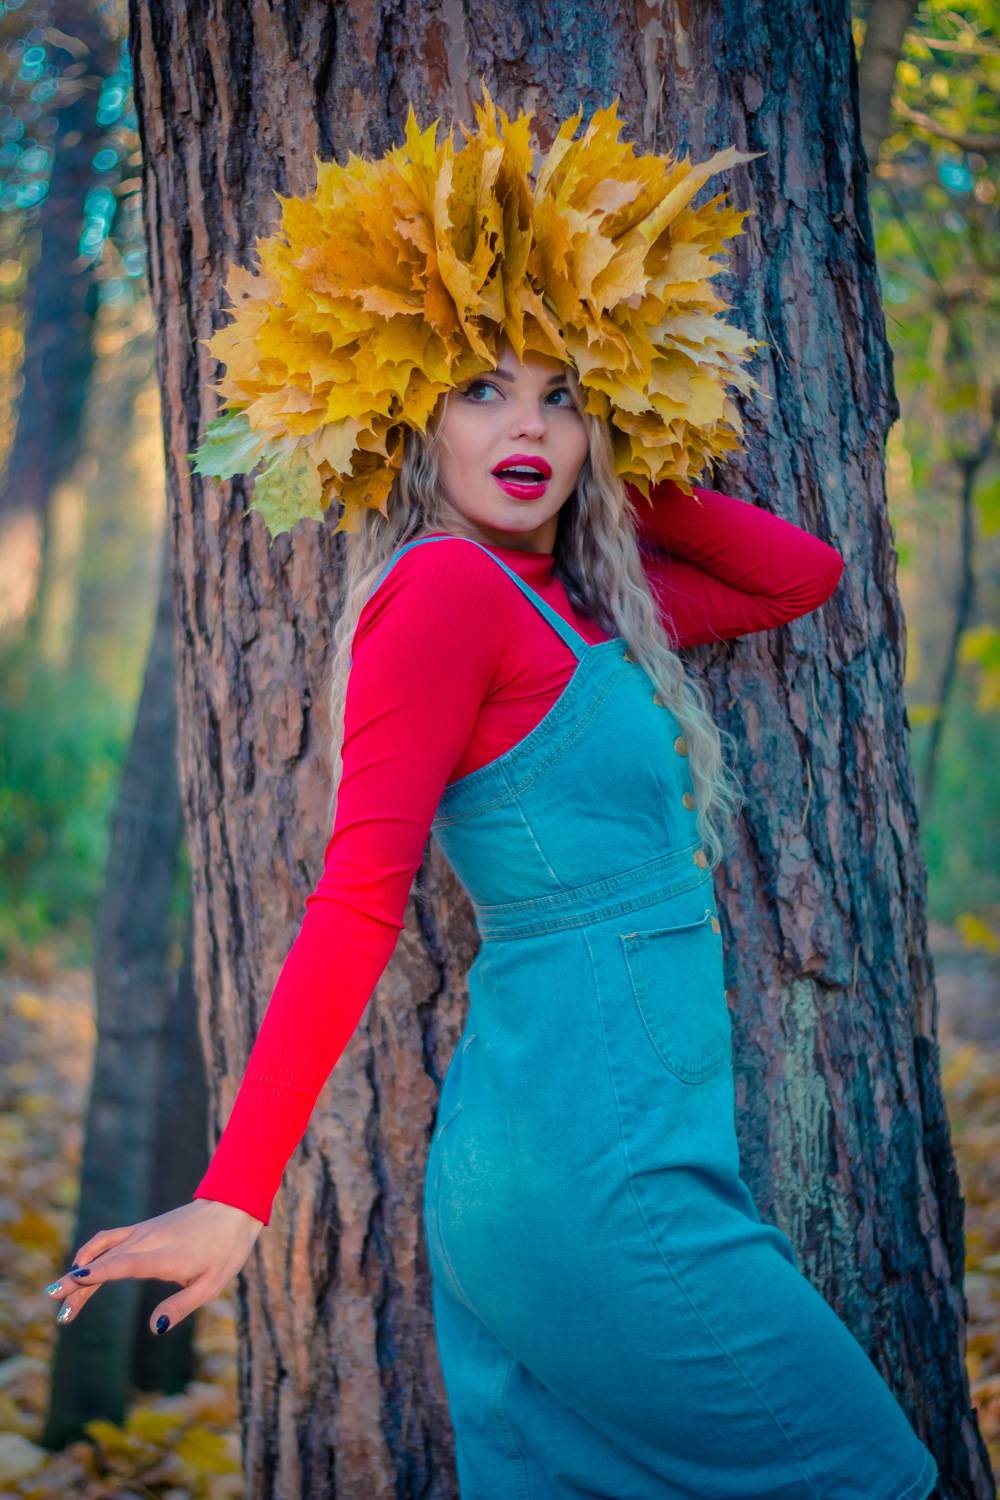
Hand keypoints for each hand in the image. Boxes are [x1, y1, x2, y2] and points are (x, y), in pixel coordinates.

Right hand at [44, 1199, 264, 1334]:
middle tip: (57, 1309)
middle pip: (106, 1261)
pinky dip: (92, 1251)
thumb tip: (154, 1328)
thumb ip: (181, 1305)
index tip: (76, 1277)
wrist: (232, 1208)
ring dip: (80, 1271)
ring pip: (104, 1251)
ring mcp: (144, 1232)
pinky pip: (110, 1238)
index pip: (126, 1263)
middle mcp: (149, 1241)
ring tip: (60, 1296)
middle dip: (78, 1283)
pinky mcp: (143, 1229)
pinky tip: (80, 1265)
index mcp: (166, 1256)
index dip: (100, 1270)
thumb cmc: (226, 1250)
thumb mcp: (212, 1285)